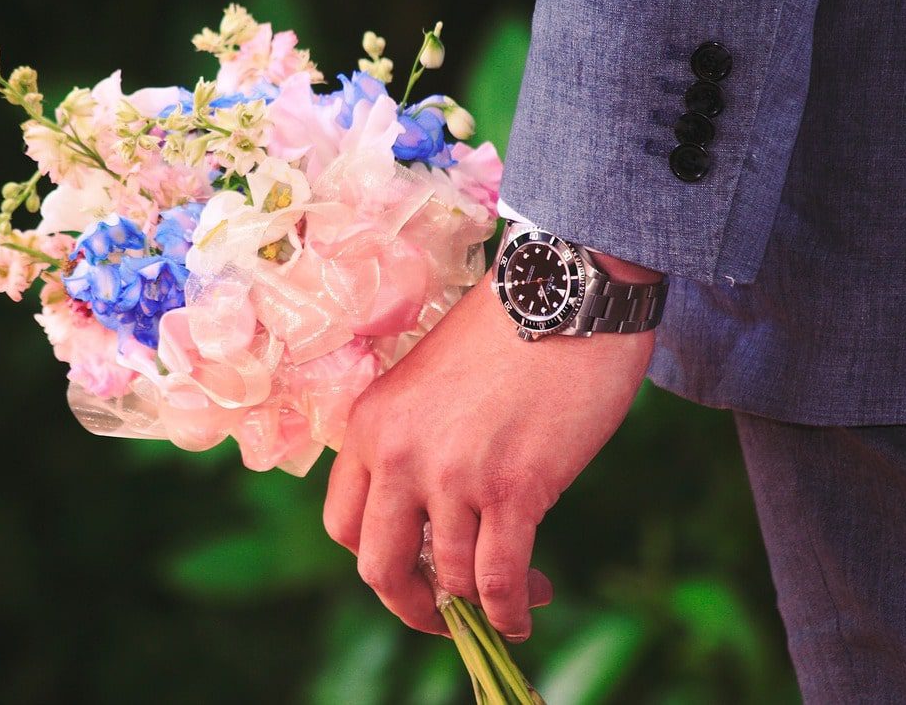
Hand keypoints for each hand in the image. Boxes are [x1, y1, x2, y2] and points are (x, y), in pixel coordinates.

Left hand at [323, 266, 655, 638]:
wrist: (563, 292)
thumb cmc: (506, 333)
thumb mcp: (427, 383)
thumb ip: (414, 443)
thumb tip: (432, 520)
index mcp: (370, 424)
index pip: (342, 524)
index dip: (376, 560)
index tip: (412, 569)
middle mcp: (398, 453)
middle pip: (379, 567)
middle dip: (413, 604)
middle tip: (446, 612)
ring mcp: (451, 474)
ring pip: (450, 579)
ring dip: (482, 604)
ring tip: (522, 592)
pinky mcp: (512, 488)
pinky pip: (498, 579)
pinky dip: (511, 611)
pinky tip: (527, 611)